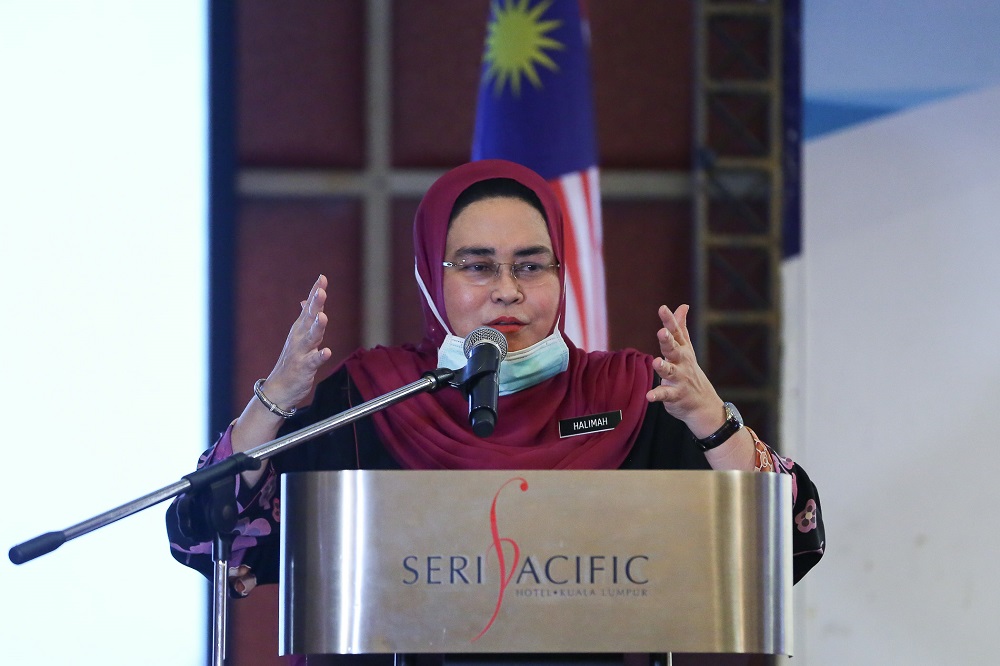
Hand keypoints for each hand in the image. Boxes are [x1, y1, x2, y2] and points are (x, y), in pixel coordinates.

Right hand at [258, 275, 332, 411]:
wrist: (278, 389)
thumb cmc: (292, 362)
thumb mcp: (298, 337)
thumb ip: (305, 319)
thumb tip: (304, 301)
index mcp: (300, 329)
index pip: (308, 307)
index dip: (315, 293)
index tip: (322, 278)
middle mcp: (299, 338)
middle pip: (309, 318)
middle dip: (315, 304)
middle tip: (321, 290)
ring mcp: (301, 352)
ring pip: (311, 337)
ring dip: (317, 327)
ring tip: (323, 316)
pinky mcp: (303, 368)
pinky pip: (312, 362)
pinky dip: (319, 356)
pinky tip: (326, 351)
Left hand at [645, 304, 726, 438]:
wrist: (703, 404)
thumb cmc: (690, 372)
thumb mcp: (686, 348)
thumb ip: (681, 328)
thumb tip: (682, 306)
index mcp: (682, 350)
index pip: (676, 333)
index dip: (669, 321)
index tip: (662, 308)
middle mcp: (681, 362)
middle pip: (673, 349)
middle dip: (668, 340)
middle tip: (662, 332)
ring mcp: (679, 379)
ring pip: (670, 372)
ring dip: (663, 367)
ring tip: (656, 362)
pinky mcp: (675, 395)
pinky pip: (666, 395)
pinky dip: (657, 395)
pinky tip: (649, 396)